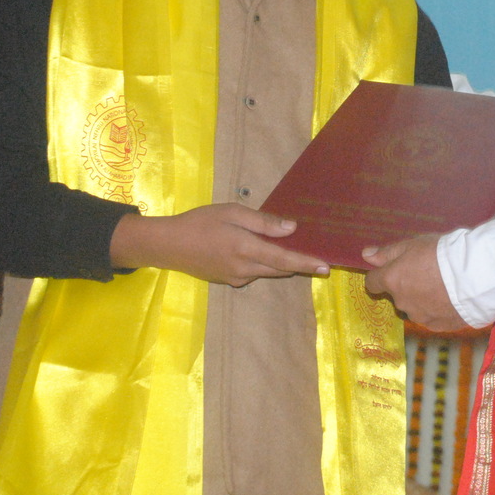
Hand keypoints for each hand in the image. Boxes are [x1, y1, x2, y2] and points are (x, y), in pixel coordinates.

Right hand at [110, 204, 329, 286]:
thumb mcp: (231, 213)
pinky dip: (263, 264)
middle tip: (317, 256)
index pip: (284, 259)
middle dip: (298, 264)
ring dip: (281, 263)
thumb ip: (262, 222)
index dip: (306, 262)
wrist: (168, 245)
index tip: (326, 266)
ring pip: (267, 271)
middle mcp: (245, 269)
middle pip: (279, 268)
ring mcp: (236, 278)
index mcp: (246, 249)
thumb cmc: (200, 222)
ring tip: (293, 249)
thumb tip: (291, 229)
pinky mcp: (228, 280)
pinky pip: (253, 273)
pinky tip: (259, 250)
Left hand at [362, 235, 468, 331]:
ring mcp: (419, 317)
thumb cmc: (441, 254)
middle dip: (408, 286)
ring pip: (415, 308)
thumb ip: (387, 253)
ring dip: (423, 299)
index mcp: (392, 281)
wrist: (474, 276)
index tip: (394, 269)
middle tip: (428, 272)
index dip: (381, 276)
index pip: (372, 283)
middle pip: (397, 295)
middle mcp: (401, 302)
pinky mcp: (438, 327)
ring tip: (445, 287)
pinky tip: (452, 300)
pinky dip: (438, 310)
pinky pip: (433, 318)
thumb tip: (365, 256)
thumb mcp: (413, 244)